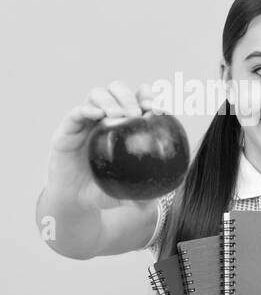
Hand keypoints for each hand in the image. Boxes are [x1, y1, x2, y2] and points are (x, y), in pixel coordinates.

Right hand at [49, 81, 161, 210]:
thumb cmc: (104, 192)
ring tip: (121, 115)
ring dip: (111, 100)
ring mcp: (86, 120)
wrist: (74, 198)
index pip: (140, 101)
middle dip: (129, 96)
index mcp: (125, 126)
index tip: (159, 109)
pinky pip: (76, 112)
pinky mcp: (68, 127)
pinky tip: (97, 115)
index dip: (150, 98)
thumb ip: (140, 197)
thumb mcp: (125, 195)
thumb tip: (153, 204)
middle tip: (138, 113)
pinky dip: (88, 109)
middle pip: (118, 91)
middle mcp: (106, 118)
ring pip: (98, 94)